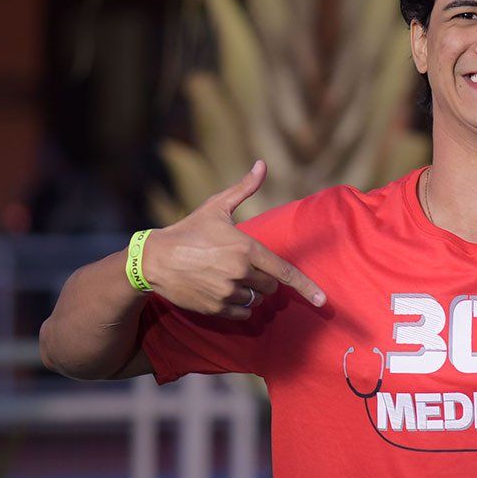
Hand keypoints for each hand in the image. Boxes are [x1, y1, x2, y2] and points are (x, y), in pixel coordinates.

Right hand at [141, 160, 325, 318]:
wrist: (153, 259)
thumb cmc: (188, 230)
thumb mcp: (216, 207)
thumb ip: (244, 189)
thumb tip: (262, 164)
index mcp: (245, 247)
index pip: (283, 271)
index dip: (306, 286)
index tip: (322, 300)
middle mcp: (240, 272)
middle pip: (271, 286)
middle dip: (263, 278)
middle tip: (241, 266)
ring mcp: (227, 292)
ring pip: (257, 300)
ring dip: (250, 291)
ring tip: (226, 277)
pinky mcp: (216, 308)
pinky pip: (242, 313)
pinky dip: (239, 306)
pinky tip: (222, 291)